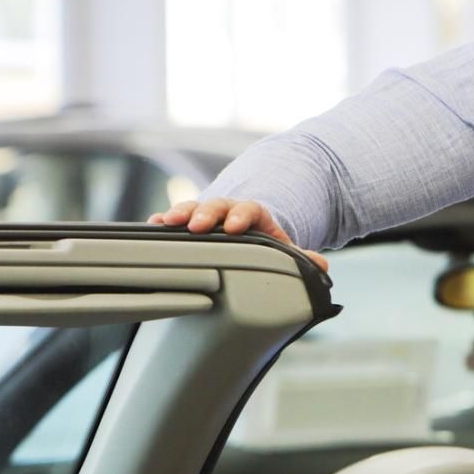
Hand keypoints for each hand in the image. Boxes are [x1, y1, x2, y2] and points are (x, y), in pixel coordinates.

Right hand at [148, 198, 329, 272]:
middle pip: (217, 206)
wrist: (246, 230)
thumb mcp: (282, 248)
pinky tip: (152, 225)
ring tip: (166, 222)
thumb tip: (322, 266)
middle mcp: (227, 210)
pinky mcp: (189, 223)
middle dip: (207, 214)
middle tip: (197, 225)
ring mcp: (207, 215)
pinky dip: (163, 222)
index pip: (249, 210)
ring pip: (193, 208)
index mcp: (253, 213)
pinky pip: (175, 220)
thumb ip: (300, 257)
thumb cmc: (262, 242)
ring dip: (180, 214)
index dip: (242, 217)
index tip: (235, 227)